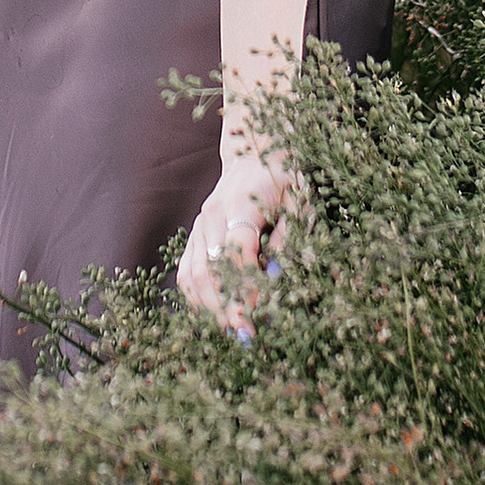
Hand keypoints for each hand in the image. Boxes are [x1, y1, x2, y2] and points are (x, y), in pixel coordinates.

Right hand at [178, 154, 290, 339]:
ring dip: (209, 308)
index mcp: (239, 204)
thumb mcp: (299, 199)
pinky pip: (186, 271)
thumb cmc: (283, 175)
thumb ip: (288, 238)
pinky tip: (214, 314)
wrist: (253, 147)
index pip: (236, 254)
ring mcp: (199, 224)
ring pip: (193, 274)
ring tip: (230, 332)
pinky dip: (197, 297)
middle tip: (244, 337)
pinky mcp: (195, 232)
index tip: (253, 321)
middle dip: (225, 309)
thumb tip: (276, 278)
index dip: (243, 290)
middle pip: (209, 271)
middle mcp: (211, 215)